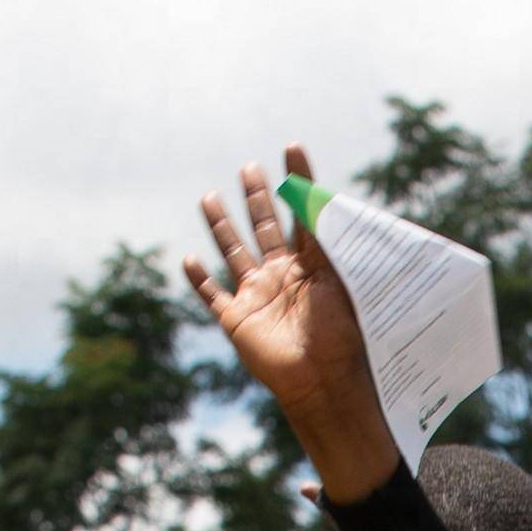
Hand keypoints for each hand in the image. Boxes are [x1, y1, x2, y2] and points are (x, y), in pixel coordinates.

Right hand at [186, 146, 395, 495]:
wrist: (323, 381)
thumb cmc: (341, 336)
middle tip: (251, 168)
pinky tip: (190, 260)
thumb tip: (326, 198)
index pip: (302, 215)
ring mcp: (257, 296)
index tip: (292, 148)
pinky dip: (199, 279)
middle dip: (257, 198)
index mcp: (312, 266)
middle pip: (264, 227)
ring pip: (233, 252)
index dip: (298, 181)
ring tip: (210, 197)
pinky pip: (212, 295)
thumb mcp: (339, 281)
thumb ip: (329, 242)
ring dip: (222, 226)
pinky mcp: (236, 319)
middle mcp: (282, 276)